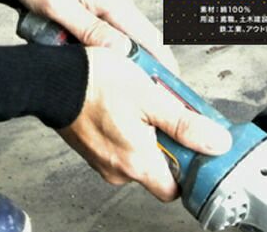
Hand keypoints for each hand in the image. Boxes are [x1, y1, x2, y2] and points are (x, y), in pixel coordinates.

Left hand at [5, 0, 177, 72]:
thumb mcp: (58, 6)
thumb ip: (91, 31)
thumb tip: (123, 53)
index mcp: (116, 0)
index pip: (151, 40)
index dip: (161, 67)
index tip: (166, 90)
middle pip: (129, 39)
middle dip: (109, 57)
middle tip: (81, 60)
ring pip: (108, 29)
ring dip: (88, 41)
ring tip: (56, 35)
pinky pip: (96, 17)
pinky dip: (81, 27)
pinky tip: (57, 25)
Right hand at [60, 48, 232, 200]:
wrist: (51, 78)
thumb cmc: (94, 83)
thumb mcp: (149, 96)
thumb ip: (184, 123)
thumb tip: (215, 142)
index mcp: (137, 162)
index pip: (175, 188)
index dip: (187, 167)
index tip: (192, 144)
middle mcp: (118, 169)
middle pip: (156, 168)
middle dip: (163, 140)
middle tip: (161, 109)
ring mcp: (100, 159)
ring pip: (135, 152)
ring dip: (142, 130)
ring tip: (137, 100)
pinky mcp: (89, 146)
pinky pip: (115, 142)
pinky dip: (122, 126)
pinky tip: (119, 102)